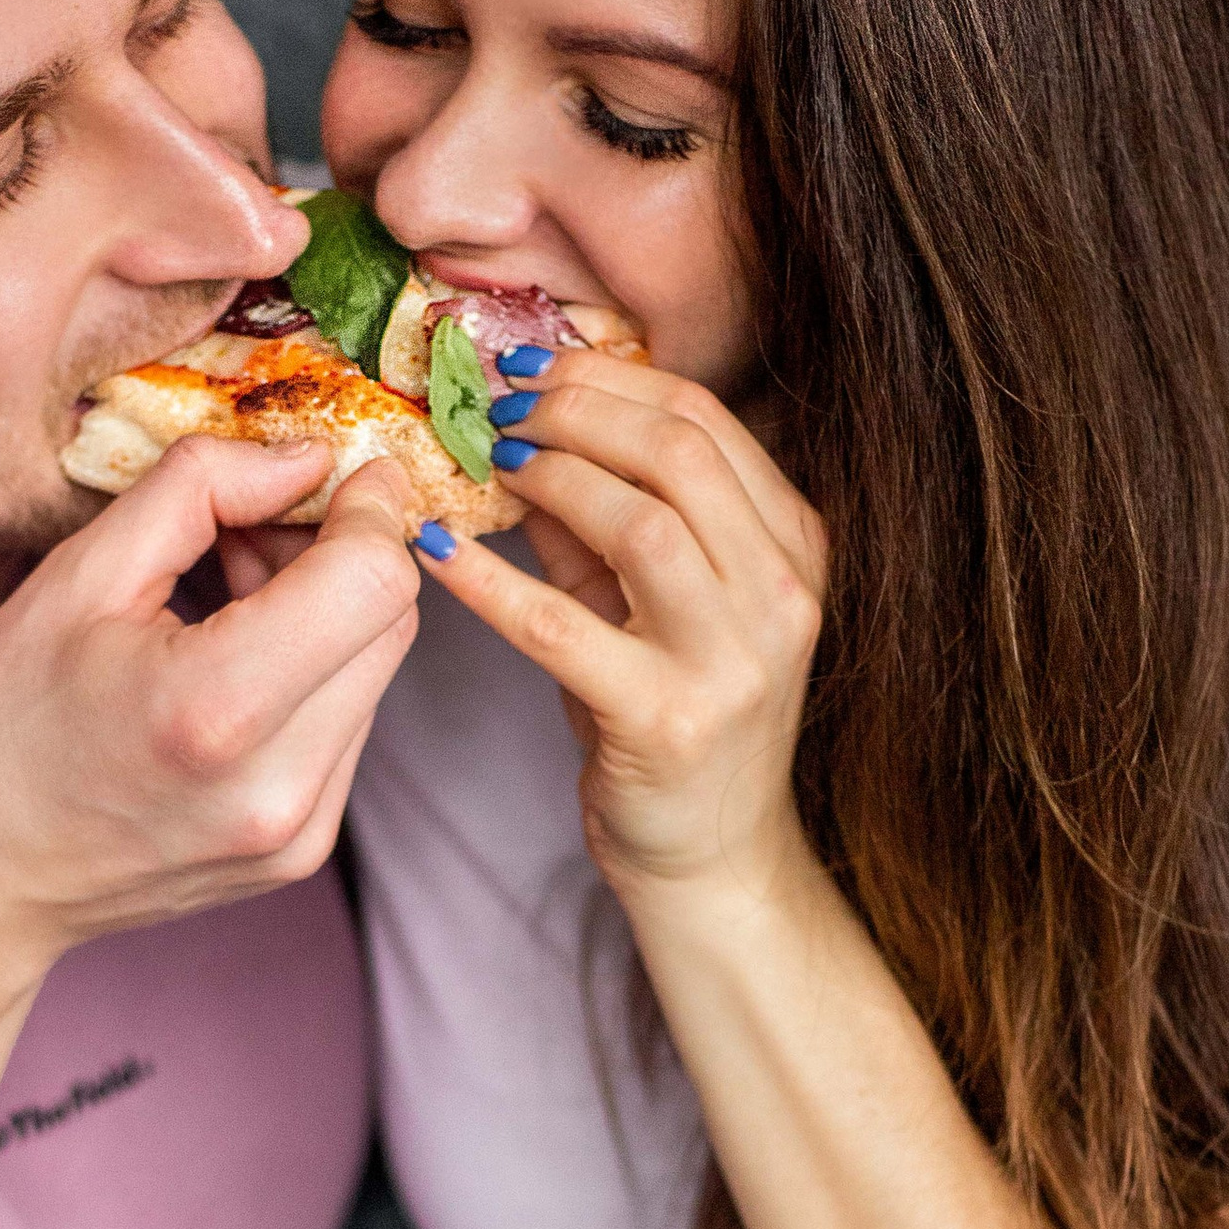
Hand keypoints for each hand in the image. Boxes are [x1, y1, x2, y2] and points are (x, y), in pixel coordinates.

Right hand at [0, 432, 417, 982]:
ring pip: (376, 672)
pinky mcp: (301, 853)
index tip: (332, 470)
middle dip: (342, 551)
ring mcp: (297, 834)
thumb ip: (200, 490)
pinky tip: (232, 660)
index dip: (367, 508)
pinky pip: (347, 726)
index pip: (372, 582)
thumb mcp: (76, 575)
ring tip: (229, 594)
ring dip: (329, 611)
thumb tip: (308, 457)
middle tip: (251, 525)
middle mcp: (277, 788)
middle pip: (392, 622)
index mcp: (213, 711)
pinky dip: (312, 673)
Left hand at [417, 355, 825, 897]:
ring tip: (483, 464)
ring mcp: (732, 663)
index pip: (706, 422)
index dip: (607, 378)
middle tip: (494, 407)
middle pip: (680, 453)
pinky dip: (488, 579)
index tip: (527, 369)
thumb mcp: (656, 606)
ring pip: (640, 523)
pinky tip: (434, 549)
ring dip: (548, 479)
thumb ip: (601, 522)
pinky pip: (559, 627)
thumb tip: (517, 430)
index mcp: (793, 548)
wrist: (714, 859)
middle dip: (573, 410)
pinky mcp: (664, 724)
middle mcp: (780, 596)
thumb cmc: (678, 720)